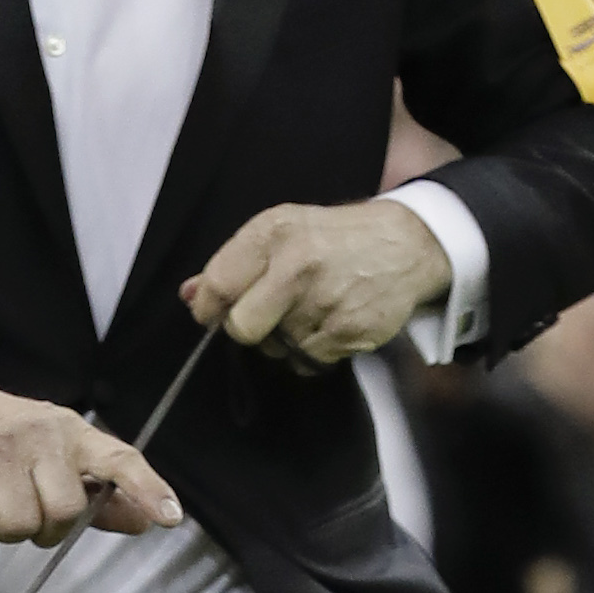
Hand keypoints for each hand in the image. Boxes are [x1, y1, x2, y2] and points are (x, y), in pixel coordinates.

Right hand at [0, 377, 181, 545]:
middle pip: (65, 511)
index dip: (147, 488)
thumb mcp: (55, 454)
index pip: (118, 459)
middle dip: (48, 527)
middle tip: (29, 509)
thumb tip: (142, 524)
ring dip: (7, 529)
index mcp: (72, 433)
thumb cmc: (4, 437)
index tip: (170, 517)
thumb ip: (98, 493)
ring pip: (21, 525)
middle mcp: (41, 436)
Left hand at [180, 198, 450, 369]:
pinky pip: (308, 360)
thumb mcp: (282, 232)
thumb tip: (189, 295)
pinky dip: (313, 350)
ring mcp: (324, 302)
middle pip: (242, 328)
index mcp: (273, 234)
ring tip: (310, 310)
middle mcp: (296, 266)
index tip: (214, 313)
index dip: (209, 309)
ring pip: (275, 349)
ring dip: (285, 339)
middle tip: (266, 315)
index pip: (218, 285)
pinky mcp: (347, 332)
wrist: (404, 245)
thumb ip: (233, 264)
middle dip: (248, 329)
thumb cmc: (333, 239)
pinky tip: (330, 322)